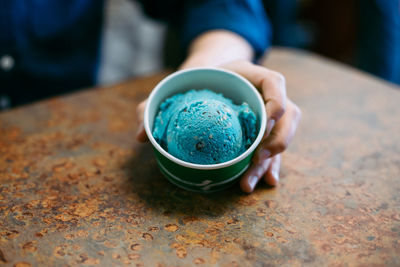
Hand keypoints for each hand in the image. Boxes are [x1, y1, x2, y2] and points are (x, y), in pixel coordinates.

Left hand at [135, 60, 300, 192]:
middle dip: (276, 140)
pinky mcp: (264, 132)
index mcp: (249, 75)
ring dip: (272, 160)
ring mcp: (267, 114)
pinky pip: (274, 149)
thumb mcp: (174, 86)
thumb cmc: (192, 82)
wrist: (206, 81)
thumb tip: (142, 137)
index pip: (274, 82)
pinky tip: (266, 182)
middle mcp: (264, 95)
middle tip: (256, 160)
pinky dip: (271, 165)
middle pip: (287, 114)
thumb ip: (154, 106)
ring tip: (249, 182)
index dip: (276, 101)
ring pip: (283, 135)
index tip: (265, 122)